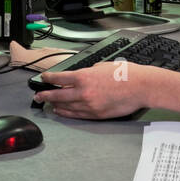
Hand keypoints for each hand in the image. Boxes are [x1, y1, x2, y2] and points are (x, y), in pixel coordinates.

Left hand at [34, 60, 170, 118]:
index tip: (43, 78)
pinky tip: (63, 111)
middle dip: (46, 95)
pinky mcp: (97, 114)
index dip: (48, 78)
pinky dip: (68, 113)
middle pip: (58, 95)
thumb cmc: (126, 74)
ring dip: (56, 105)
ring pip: (67, 107)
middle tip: (38, 96)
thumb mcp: (103, 66)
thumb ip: (89, 71)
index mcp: (84, 76)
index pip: (59, 78)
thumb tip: (83, 74)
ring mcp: (90, 105)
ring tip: (49, 104)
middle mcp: (84, 92)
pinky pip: (78, 115)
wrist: (141, 87)